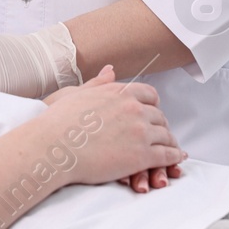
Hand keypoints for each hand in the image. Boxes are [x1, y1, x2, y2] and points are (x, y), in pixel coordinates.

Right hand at [36, 66, 186, 188]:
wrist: (53, 147)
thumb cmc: (58, 122)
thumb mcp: (78, 94)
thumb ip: (99, 83)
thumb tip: (111, 69)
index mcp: (119, 92)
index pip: (148, 94)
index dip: (152, 105)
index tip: (152, 112)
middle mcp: (133, 108)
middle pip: (158, 115)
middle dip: (161, 125)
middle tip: (161, 134)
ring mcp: (140, 131)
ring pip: (165, 135)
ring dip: (170, 142)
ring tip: (171, 149)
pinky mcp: (141, 155)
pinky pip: (166, 155)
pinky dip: (174, 157)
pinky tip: (176, 159)